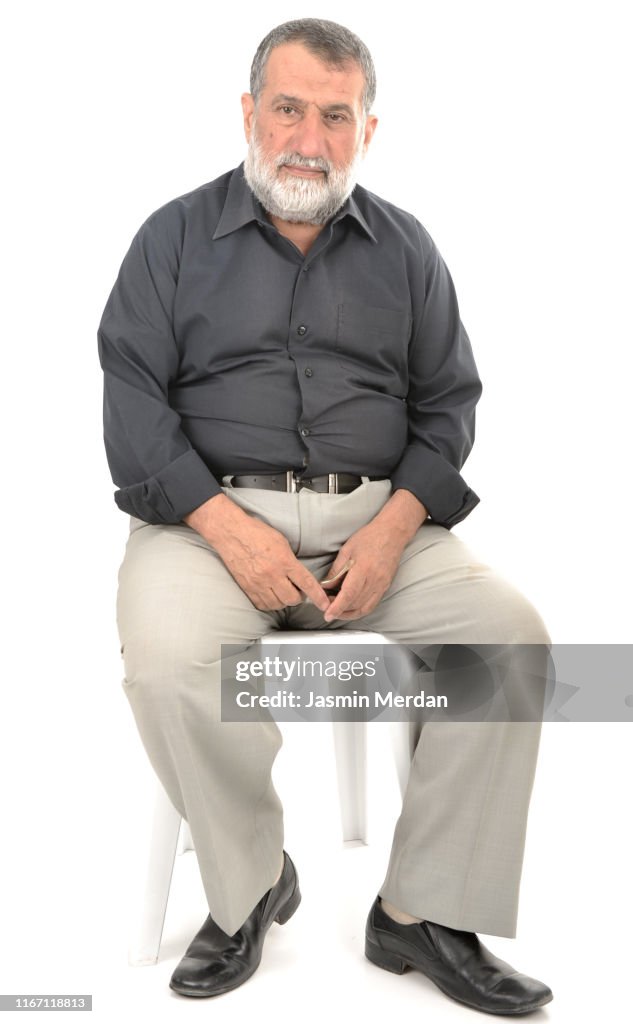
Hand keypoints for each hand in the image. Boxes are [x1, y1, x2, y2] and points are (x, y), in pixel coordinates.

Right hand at [183, 494, 330, 612]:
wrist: (231, 533)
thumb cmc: (256, 533)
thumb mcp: (281, 542)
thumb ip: (291, 560)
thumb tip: (299, 575)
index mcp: (284, 561)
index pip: (306, 583)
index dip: (318, 596)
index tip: (325, 605)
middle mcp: (272, 574)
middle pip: (292, 599)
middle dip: (298, 597)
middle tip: (296, 589)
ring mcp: (258, 583)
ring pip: (278, 604)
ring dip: (283, 600)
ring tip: (281, 590)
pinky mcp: (247, 588)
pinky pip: (262, 605)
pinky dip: (269, 603)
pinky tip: (270, 594)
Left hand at [321, 488, 426, 621]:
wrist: (393, 533)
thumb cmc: (369, 537)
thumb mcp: (347, 550)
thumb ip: (336, 570)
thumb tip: (326, 586)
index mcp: (363, 569)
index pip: (349, 594)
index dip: (337, 607)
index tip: (328, 615)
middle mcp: (375, 580)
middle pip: (355, 603)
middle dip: (339, 610)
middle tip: (326, 606)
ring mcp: (382, 585)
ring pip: (364, 608)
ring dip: (349, 613)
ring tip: (336, 610)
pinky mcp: (385, 587)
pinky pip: (372, 605)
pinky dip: (360, 610)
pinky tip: (350, 608)